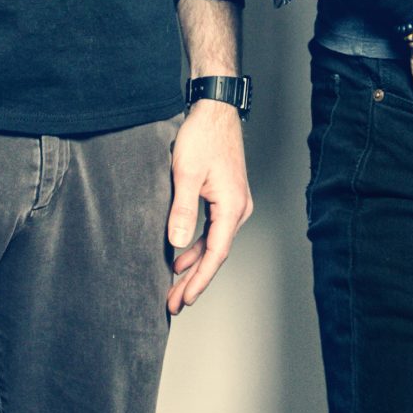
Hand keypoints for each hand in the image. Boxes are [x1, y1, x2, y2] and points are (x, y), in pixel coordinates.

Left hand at [165, 100, 252, 313]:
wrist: (215, 109)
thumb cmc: (202, 137)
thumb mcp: (186, 174)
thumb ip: (182, 210)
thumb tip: (178, 244)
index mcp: (232, 207)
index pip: (215, 254)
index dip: (199, 280)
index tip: (184, 299)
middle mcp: (238, 209)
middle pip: (216, 254)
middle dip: (195, 280)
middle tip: (174, 303)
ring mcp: (234, 203)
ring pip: (214, 244)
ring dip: (195, 266)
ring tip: (175, 287)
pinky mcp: (226, 197)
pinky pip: (213, 230)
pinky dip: (197, 246)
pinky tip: (181, 256)